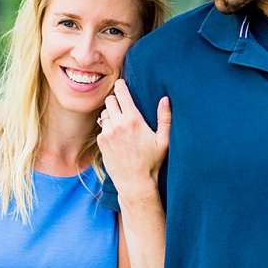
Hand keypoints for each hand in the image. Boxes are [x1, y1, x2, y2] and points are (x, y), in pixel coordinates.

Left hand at [97, 79, 170, 193]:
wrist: (135, 182)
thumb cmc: (152, 161)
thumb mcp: (163, 140)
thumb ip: (165, 118)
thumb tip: (165, 99)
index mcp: (133, 120)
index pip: (121, 92)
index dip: (121, 86)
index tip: (123, 85)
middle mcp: (117, 124)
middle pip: (110, 99)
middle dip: (116, 100)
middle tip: (124, 106)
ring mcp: (107, 133)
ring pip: (104, 113)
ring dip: (111, 114)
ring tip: (121, 124)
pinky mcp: (101, 142)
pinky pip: (102, 128)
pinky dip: (108, 129)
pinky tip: (117, 137)